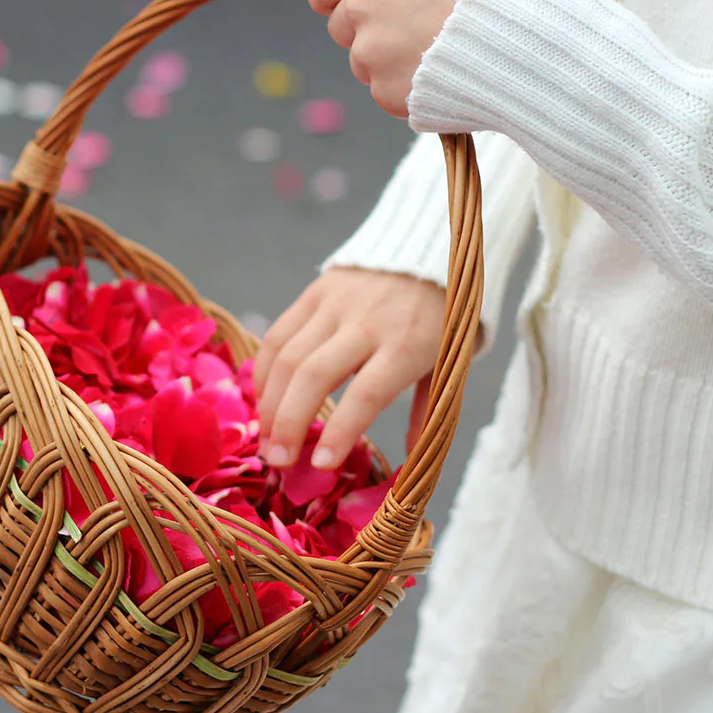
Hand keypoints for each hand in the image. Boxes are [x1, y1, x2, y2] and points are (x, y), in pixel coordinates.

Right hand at [254, 267, 446, 468]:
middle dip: (289, 425)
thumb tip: (411, 464)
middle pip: (313, 376)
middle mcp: (368, 322)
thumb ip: (428, 412)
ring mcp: (337, 303)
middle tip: (279, 462)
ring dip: (269, 404)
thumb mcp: (450, 364)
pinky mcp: (316, 290)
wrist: (435, 246)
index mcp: (408, 345)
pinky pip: (278, 334)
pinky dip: (264, 372)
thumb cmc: (445, 317)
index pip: (366, 394)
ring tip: (267, 440)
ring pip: (287, 356)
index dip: (340, 432)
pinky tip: (263, 400)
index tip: (322, 465)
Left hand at [309, 0, 494, 118]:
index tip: (353, 7)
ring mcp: (371, 53)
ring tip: (434, 53)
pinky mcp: (387, 92)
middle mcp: (361, 6)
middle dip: (368, 32)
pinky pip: (387, 94)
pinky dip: (407, 91)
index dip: (337, 1)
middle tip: (410, 31)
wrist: (517, 35)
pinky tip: (440, 76)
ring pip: (364, 64)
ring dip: (388, 63)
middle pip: (341, 30)